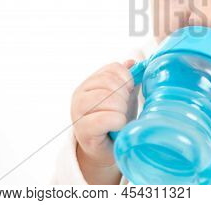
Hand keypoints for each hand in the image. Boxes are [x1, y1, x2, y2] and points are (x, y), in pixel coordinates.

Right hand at [71, 55, 142, 183]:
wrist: (107, 148)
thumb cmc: (116, 120)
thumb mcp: (124, 96)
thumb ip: (127, 79)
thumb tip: (132, 62)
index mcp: (91, 82)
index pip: (113, 68)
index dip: (127, 78)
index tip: (129, 91)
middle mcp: (80, 94)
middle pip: (110, 82)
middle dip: (124, 96)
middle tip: (124, 108)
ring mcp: (78, 111)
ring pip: (106, 98)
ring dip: (121, 109)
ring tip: (120, 117)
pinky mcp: (82, 130)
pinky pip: (103, 119)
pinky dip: (117, 121)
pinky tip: (118, 125)